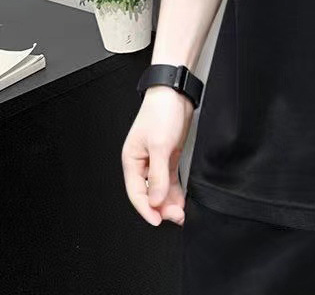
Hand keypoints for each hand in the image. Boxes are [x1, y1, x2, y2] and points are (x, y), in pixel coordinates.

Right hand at [121, 86, 194, 225]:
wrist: (176, 93)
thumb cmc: (162, 112)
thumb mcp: (160, 145)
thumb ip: (158, 175)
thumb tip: (155, 201)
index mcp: (132, 160)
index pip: (136, 193)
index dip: (146, 210)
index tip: (158, 221)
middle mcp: (142, 162)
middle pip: (149, 192)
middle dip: (161, 207)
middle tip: (176, 217)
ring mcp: (156, 159)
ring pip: (161, 187)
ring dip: (169, 201)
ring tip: (180, 213)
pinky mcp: (169, 155)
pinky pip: (170, 178)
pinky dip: (175, 190)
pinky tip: (181, 200)